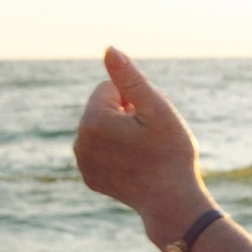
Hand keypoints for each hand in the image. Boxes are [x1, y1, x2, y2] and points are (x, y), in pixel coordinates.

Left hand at [72, 45, 203, 240]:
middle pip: (104, 109)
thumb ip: (130, 78)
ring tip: (144, 153)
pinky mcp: (89, 178)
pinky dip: (116, 154)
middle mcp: (80, 141)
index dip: (134, 100)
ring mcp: (83, 162)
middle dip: (126, 115)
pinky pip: (101, 151)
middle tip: (150, 138)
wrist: (172, 202)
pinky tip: (135, 167)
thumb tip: (109, 48)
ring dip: (121, 134)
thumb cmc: (171, 153)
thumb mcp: (157, 109)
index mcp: (93, 120)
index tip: (149, 122)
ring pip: (102, 130)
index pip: (110, 89)